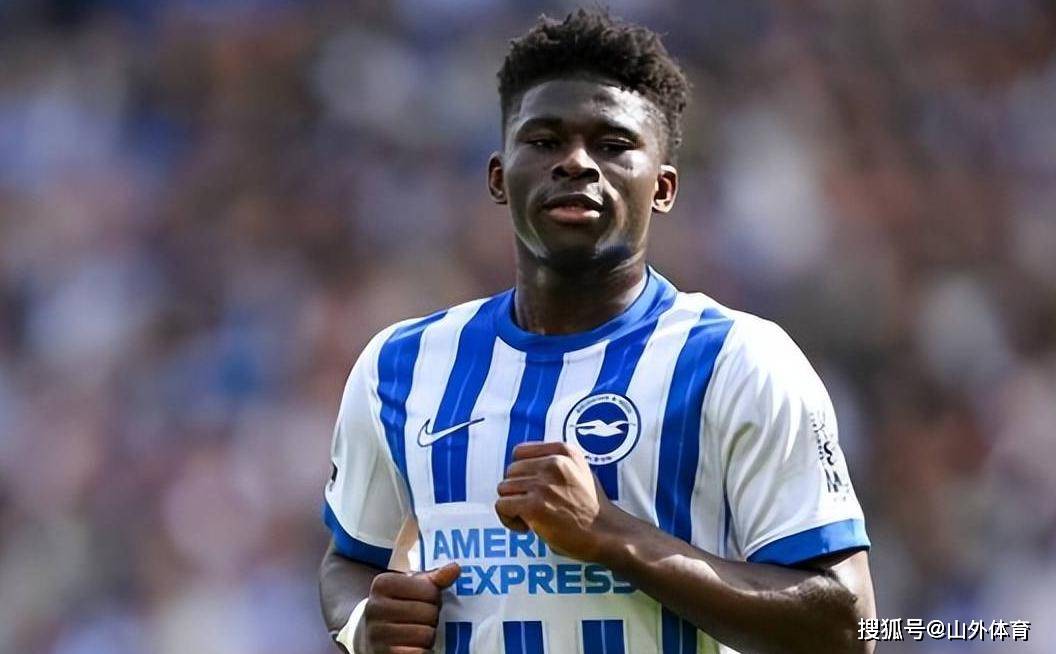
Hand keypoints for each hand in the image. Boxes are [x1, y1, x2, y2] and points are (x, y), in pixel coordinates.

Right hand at [356, 562, 460, 653]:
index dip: (434, 597)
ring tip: (418, 632)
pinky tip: (416, 646)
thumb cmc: (397, 606)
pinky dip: (424, 651)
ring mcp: (377, 634)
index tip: (425, 600)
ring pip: (426, 635)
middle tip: (423, 619)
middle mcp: (375, 608)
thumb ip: (434, 579)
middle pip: (429, 613)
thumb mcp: (411, 587)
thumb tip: (455, 568)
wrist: (369, 634)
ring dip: (428, 636)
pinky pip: (419, 653)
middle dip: (432, 617)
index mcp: (382, 584)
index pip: (430, 590)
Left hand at [494, 441, 617, 561]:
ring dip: (513, 506)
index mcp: (564, 451)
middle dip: (517, 491)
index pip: (519, 452)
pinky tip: (526, 527)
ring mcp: (543, 484)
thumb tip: (524, 464)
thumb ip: (555, 462)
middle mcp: (553, 463)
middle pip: (510, 471)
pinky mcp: (534, 506)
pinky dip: (509, 519)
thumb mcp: (580, 470)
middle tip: (534, 508)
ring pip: (503, 488)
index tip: (532, 488)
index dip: (521, 472)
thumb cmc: (591, 507)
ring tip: (531, 518)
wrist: (606, 534)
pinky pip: (502, 506)